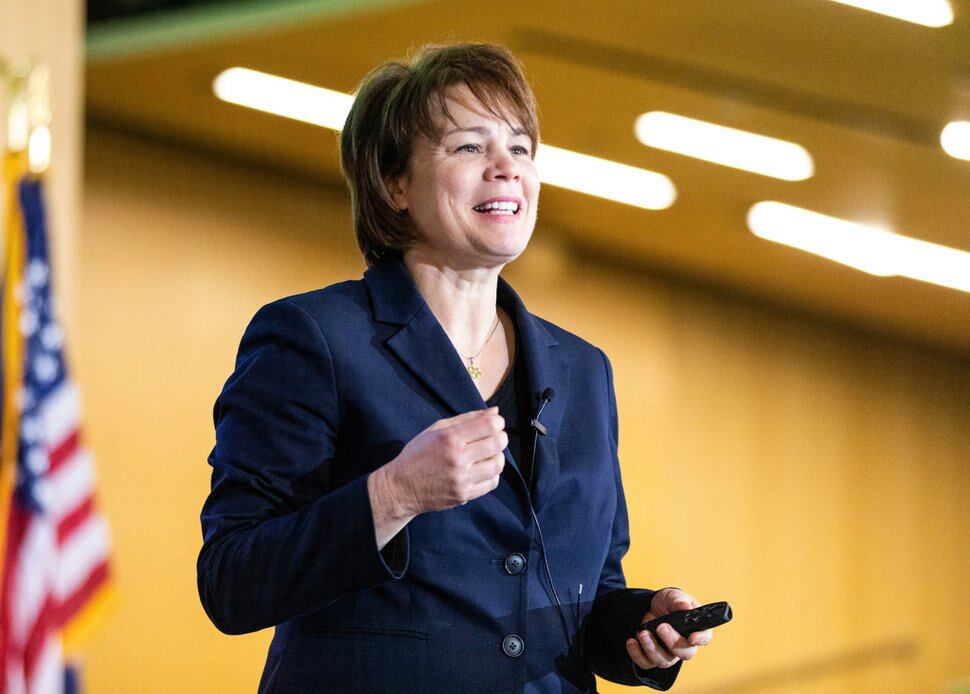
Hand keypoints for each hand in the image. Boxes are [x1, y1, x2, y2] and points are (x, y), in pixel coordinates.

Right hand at [382, 407, 506, 514]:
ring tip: (488, 455)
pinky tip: (482, 469)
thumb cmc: (417, 454)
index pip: (489, 425)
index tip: (494, 423)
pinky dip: (492, 474)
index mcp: (450, 438)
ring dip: (497, 457)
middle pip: (497, 444)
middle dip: (501, 438)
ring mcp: (462, 479)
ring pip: (497, 465)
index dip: (497, 422)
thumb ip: (467, 419)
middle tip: (494, 438)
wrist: (401, 487)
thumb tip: (494, 411)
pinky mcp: (464, 495)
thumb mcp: (436, 430)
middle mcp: (458, 459)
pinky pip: (491, 483)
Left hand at [625, 588, 712, 669]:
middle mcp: (684, 645)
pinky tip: (632, 641)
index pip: (704, 637)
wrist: (650, 607)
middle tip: (661, 627)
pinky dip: (637, 654)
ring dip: (653, 649)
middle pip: (685, 653)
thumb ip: (679, 601)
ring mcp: (668, 653)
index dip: (700, 639)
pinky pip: (646, 663)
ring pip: (664, 661)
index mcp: (694, 629)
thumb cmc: (667, 602)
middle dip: (672, 641)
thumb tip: (685, 607)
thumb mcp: (672, 596)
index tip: (692, 637)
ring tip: (643, 633)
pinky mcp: (652, 657)